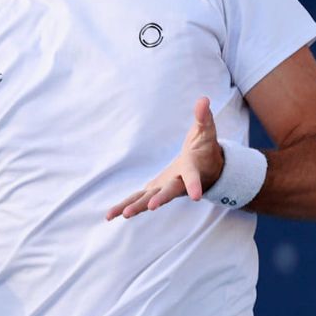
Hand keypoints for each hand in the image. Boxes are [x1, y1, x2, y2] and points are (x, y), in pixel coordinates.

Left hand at [106, 96, 223, 220]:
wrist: (205, 170)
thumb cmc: (205, 149)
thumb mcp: (206, 132)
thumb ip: (204, 118)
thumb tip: (203, 99)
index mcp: (191, 170)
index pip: (193, 177)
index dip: (194, 185)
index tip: (196, 197)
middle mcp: (178, 183)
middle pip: (169, 192)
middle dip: (160, 199)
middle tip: (151, 208)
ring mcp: (165, 189)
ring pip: (149, 200)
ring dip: (135, 207)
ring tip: (120, 215)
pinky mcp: (154, 191)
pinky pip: (138, 199)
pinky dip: (124, 207)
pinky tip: (109, 216)